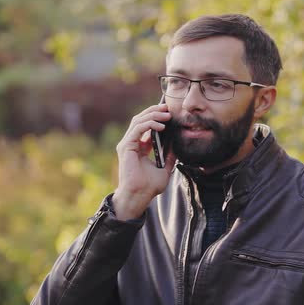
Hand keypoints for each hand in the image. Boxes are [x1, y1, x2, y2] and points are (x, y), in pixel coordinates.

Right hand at [112, 104, 175, 219]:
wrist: (139, 196)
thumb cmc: (149, 187)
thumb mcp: (165, 169)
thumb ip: (169, 157)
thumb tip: (177, 146)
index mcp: (139, 147)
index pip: (145, 125)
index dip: (156, 116)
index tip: (168, 112)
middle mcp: (131, 143)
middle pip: (140, 119)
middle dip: (154, 111)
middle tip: (167, 108)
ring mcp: (127, 144)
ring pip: (138, 121)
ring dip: (153, 115)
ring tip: (166, 115)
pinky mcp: (126, 147)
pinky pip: (137, 129)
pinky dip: (149, 124)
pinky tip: (160, 126)